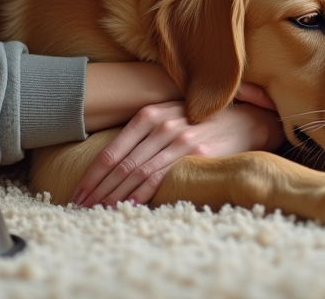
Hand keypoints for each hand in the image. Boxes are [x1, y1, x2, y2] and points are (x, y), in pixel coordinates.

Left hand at [72, 91, 283, 208]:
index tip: (79, 191)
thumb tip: (113, 162)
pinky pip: (162, 178)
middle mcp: (161, 124)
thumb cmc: (201, 121)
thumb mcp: (169, 116)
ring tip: (98, 210)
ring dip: (115, 195)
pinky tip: (128, 206)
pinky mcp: (196, 155)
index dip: (93, 173)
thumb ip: (144, 133)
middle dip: (98, 188)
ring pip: (138, 173)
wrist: (245, 119)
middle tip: (81, 206)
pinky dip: (142, 194)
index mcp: (150, 114)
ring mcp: (179, 139)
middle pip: (121, 164)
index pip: (113, 149)